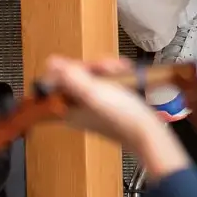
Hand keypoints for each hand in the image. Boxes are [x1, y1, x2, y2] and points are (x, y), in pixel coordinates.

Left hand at [39, 55, 190, 180]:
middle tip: (109, 68)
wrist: (146, 133)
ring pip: (91, 78)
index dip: (74, 67)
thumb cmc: (121, 116)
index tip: (89, 66)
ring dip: (105, 70)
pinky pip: (102, 84)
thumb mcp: (94, 92)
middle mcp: (76, 108)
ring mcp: (91, 107)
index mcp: (67, 108)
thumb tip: (51, 64)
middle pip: (75, 76)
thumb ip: (71, 78)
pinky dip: (112, 77)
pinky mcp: (105, 106)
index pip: (59, 79)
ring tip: (119, 69)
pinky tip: (122, 74)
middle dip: (94, 67)